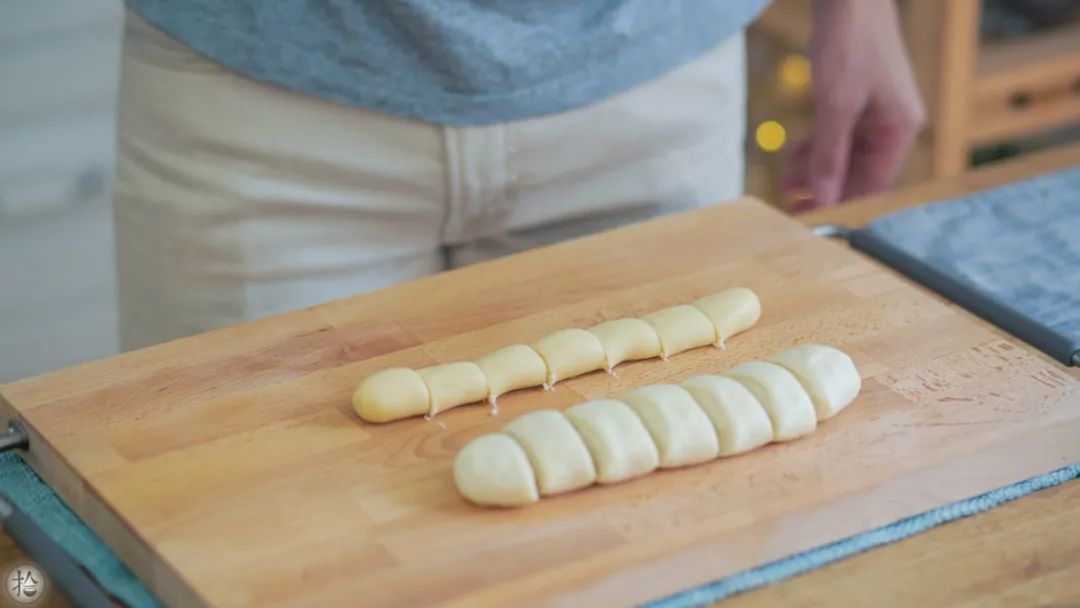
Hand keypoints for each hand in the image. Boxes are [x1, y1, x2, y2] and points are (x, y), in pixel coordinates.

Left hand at [781, 0, 925, 210]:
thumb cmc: (851, 42)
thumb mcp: (835, 104)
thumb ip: (829, 154)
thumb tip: (824, 197)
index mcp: (899, 129)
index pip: (871, 184)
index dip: (838, 203)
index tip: (807, 218)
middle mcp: (891, 126)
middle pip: (855, 173)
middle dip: (821, 187)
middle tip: (788, 204)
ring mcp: (874, 114)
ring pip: (842, 155)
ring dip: (812, 169)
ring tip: (782, 182)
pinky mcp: (856, 102)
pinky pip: (836, 135)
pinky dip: (814, 146)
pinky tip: (791, 154)